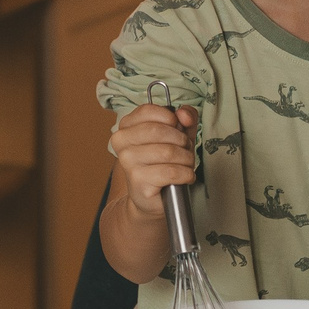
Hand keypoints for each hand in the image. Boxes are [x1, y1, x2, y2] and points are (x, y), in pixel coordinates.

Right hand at [107, 103, 196, 219]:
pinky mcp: (138, 181)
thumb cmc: (163, 163)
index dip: (170, 118)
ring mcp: (128, 162)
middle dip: (181, 141)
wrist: (150, 197)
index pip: (148, 111)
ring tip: (185, 165)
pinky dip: (186, 174)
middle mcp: (121, 142)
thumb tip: (184, 113)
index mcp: (126, 127)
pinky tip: (184, 177)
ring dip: (186, 160)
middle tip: (184, 150)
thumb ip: (185, 118)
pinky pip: (171, 172)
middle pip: (160, 131)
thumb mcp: (177, 135)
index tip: (177, 127)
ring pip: (168, 152)